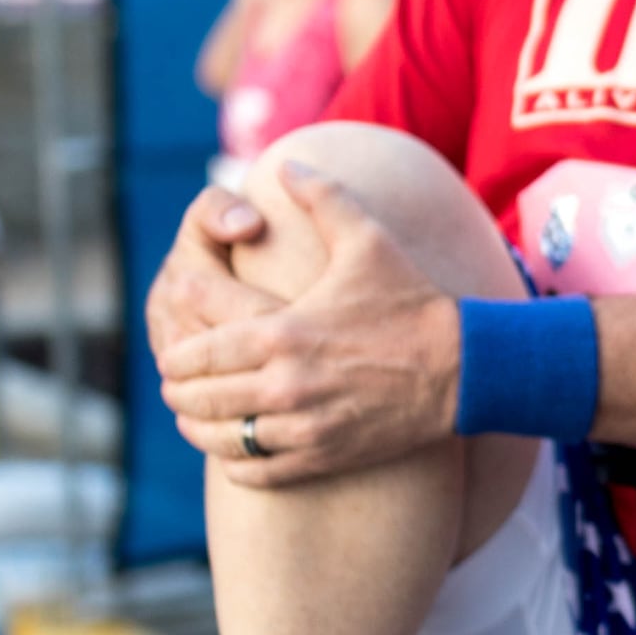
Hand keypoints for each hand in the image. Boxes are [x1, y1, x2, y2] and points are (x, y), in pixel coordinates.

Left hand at [154, 162, 455, 487]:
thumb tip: (283, 164)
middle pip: (200, 396)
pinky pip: (258, 470)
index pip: (198, 349)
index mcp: (282, 331)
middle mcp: (285, 383)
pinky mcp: (324, 455)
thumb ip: (320, 196)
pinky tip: (233, 449)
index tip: (170, 348)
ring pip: (222, 438)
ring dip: (198, 427)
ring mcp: (304, 425)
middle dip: (178, 389)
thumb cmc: (412, 301)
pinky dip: (236, 462)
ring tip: (191, 416)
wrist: (464, 368)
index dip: (175, 351)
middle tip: (173, 382)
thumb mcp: (366, 239)